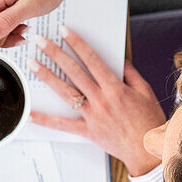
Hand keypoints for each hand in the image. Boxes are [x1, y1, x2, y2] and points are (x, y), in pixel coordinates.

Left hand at [27, 28, 164, 176]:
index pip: (92, 60)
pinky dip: (46, 120)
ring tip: (33, 64)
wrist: (148, 150)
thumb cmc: (150, 121)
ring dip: (47, 77)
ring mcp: (93, 116)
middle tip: (40, 41)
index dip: (77, 43)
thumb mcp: (145, 92)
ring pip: (66, 92)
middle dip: (56, 53)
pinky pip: (64, 125)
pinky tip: (31, 113)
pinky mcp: (88, 131)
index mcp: (116, 88)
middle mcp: (101, 100)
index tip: (65, 31)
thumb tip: (119, 59)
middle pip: (74, 72)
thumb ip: (131, 74)